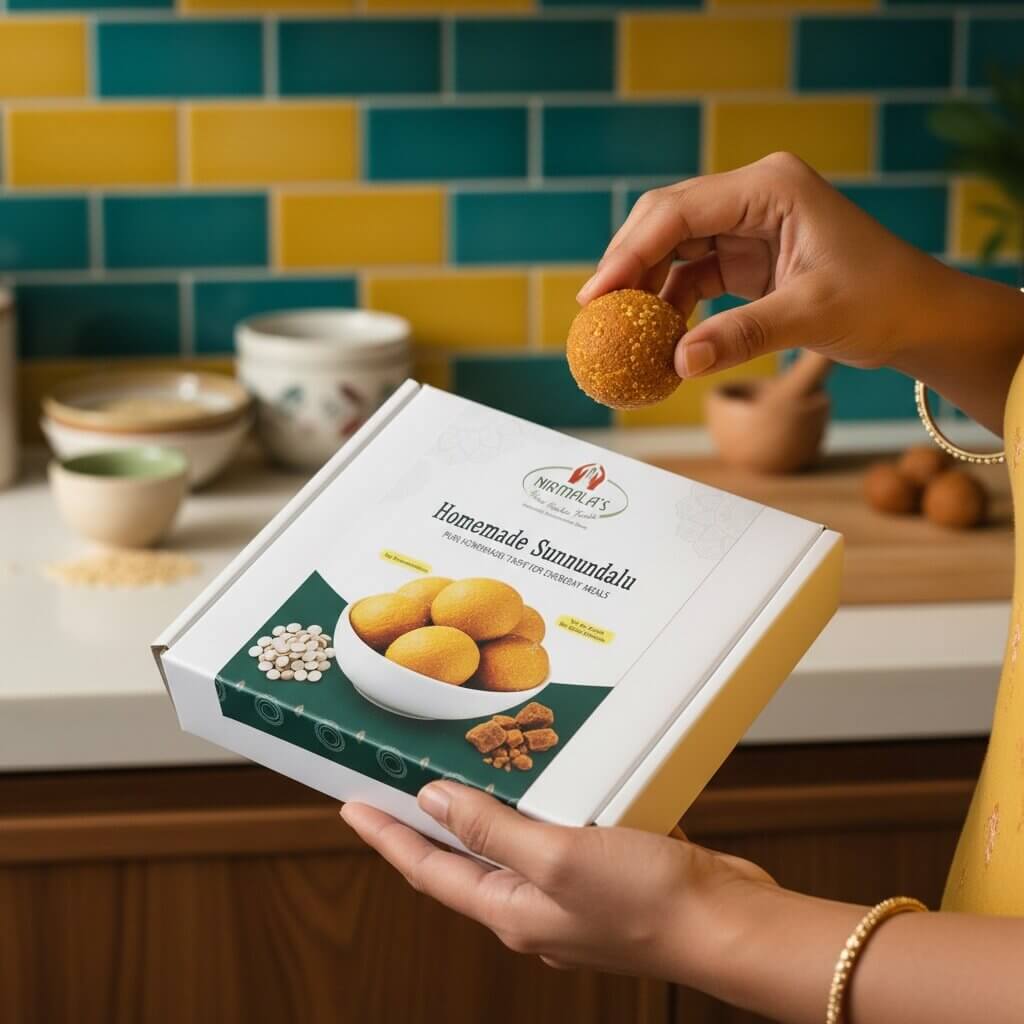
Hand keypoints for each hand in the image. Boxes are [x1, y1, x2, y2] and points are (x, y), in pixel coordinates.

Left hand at [340, 781, 774, 981]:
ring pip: (512, 843)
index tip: (352, 806)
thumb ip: (492, 830)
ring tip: (462, 767)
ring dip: (486, 807)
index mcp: (511, 910)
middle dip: (428, 822)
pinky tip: (545, 775)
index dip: (386, 837)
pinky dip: (540, 804)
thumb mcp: (556, 858)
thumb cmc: (647, 904)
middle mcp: (533, 905)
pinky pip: (556, 833)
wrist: (728, 924)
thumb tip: (433, 803)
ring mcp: (571, 890)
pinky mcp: (605, 872)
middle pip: (463, 859)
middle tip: (398, 779)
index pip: (428, 870)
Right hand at [578, 152, 954, 381]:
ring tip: (621, 330)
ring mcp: (748, 225)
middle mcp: (753, 196)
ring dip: (647, 288)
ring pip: (674, 249)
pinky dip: (673, 306)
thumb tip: (678, 364)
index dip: (629, 252)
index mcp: (770, 187)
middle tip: (596, 312)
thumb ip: (741, 335)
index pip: (679, 210)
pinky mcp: (748, 257)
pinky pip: (694, 276)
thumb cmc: (882, 300)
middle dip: (629, 265)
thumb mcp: (810, 315)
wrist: (918, 317)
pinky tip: (658, 337)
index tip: (597, 294)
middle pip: (666, 222)